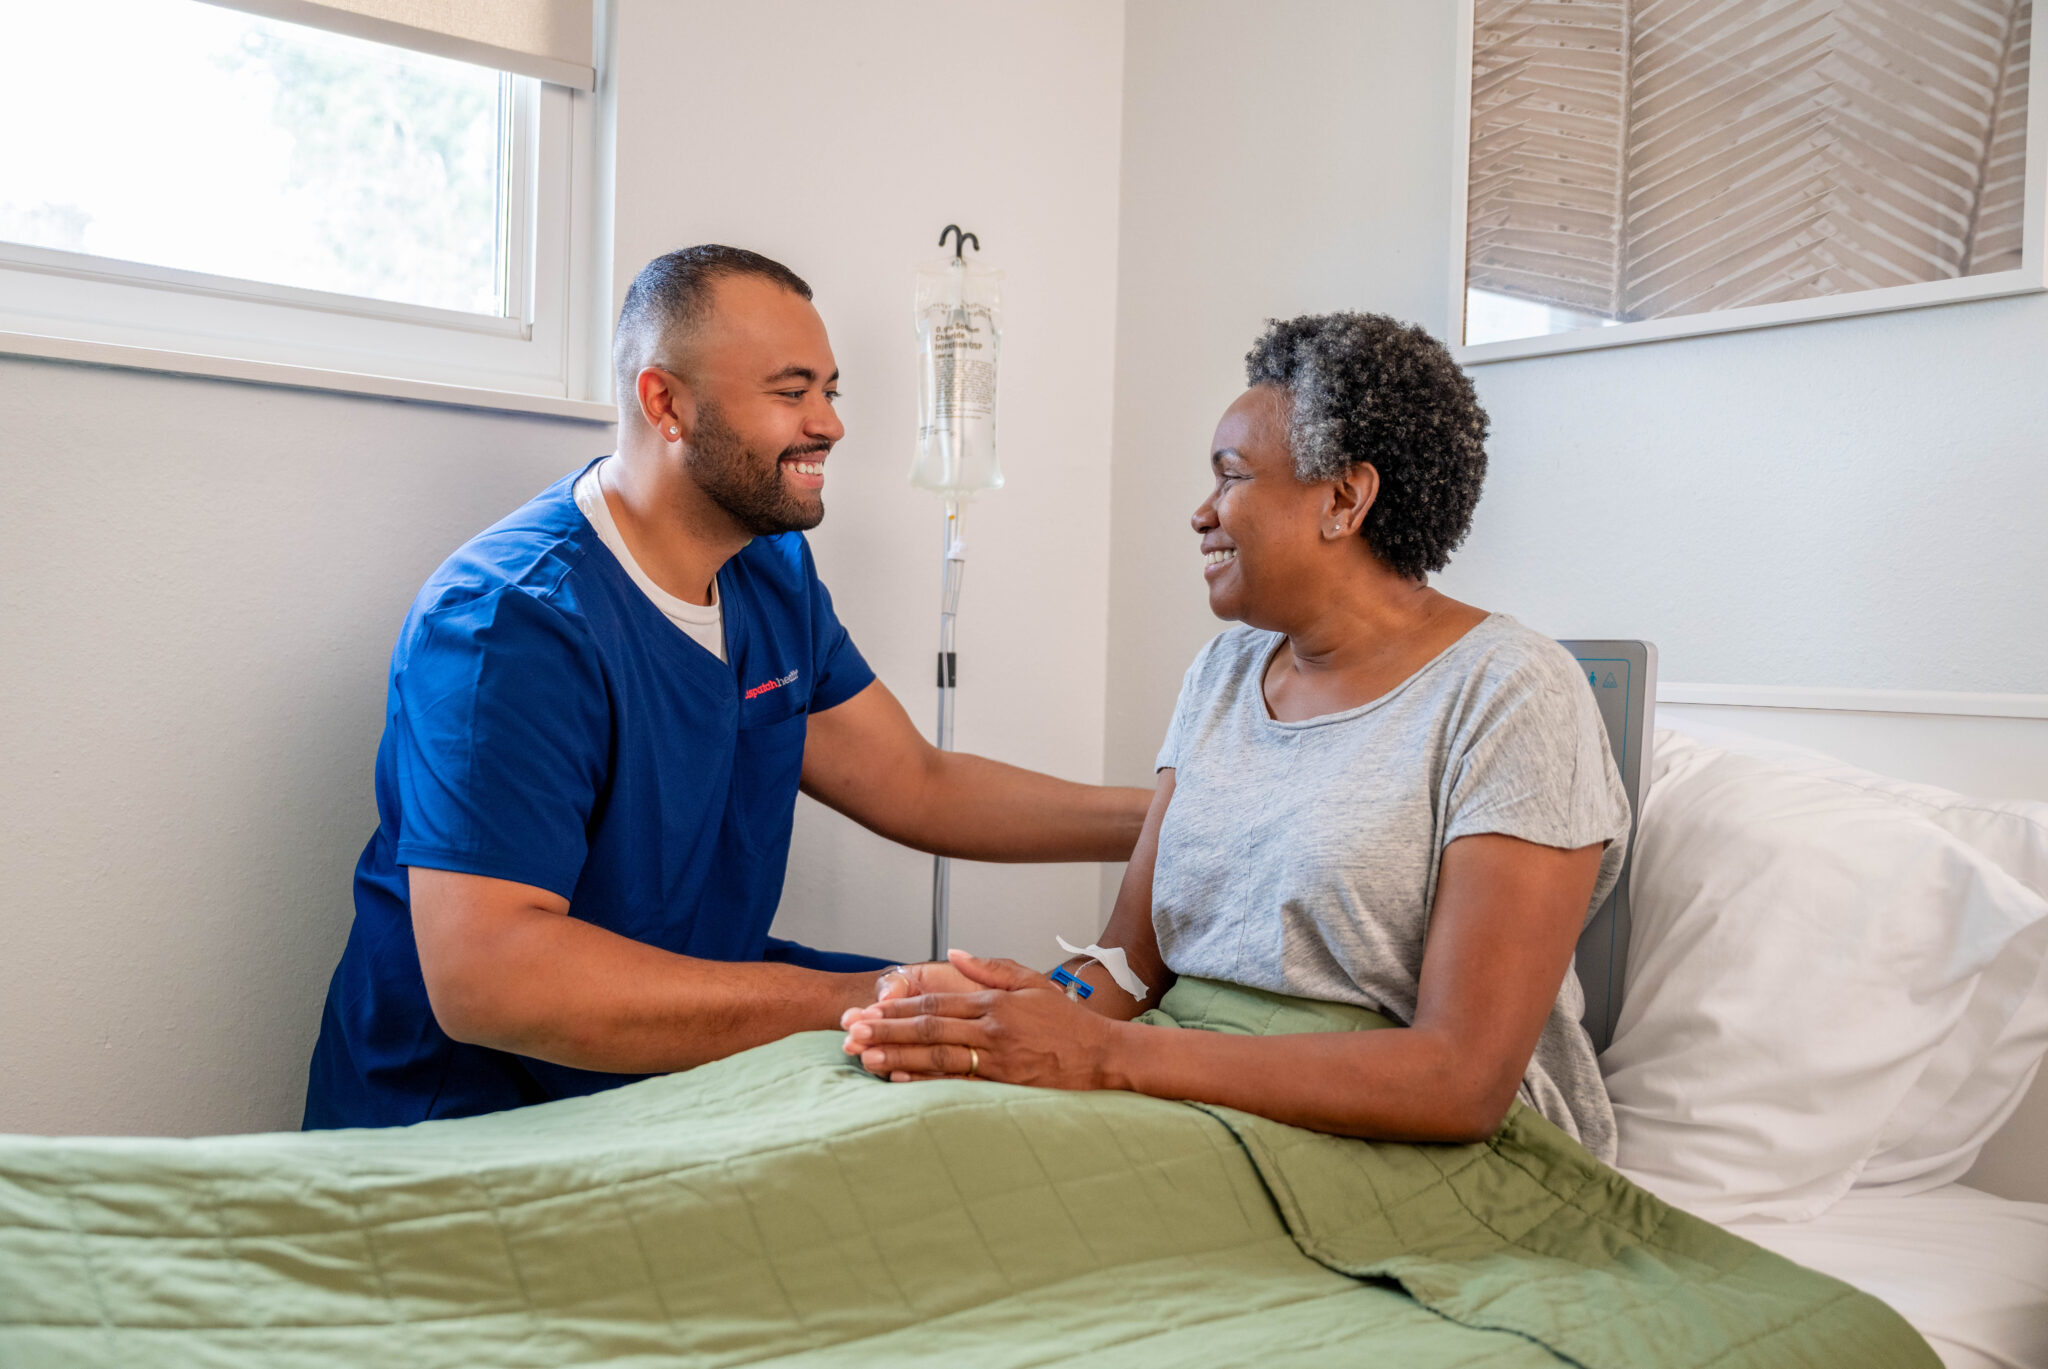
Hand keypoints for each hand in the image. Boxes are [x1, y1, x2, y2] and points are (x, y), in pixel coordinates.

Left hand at [840, 949, 1120, 1089]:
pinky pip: (959, 1084)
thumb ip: (992, 968)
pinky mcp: (1004, 1086)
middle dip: (886, 1030)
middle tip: (850, 1032)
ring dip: (898, 1058)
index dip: (897, 1008)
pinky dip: (928, 1084)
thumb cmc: (1068, 1021)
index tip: (866, 1009)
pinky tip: (900, 1083)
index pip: (936, 1004)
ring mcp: (997, 1060)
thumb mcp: (1033, 983)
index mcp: (995, 1003)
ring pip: (938, 1058)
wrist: (1105, 1055)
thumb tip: (956, 952)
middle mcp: (992, 1030)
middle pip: (929, 1030)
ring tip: (864, 1057)